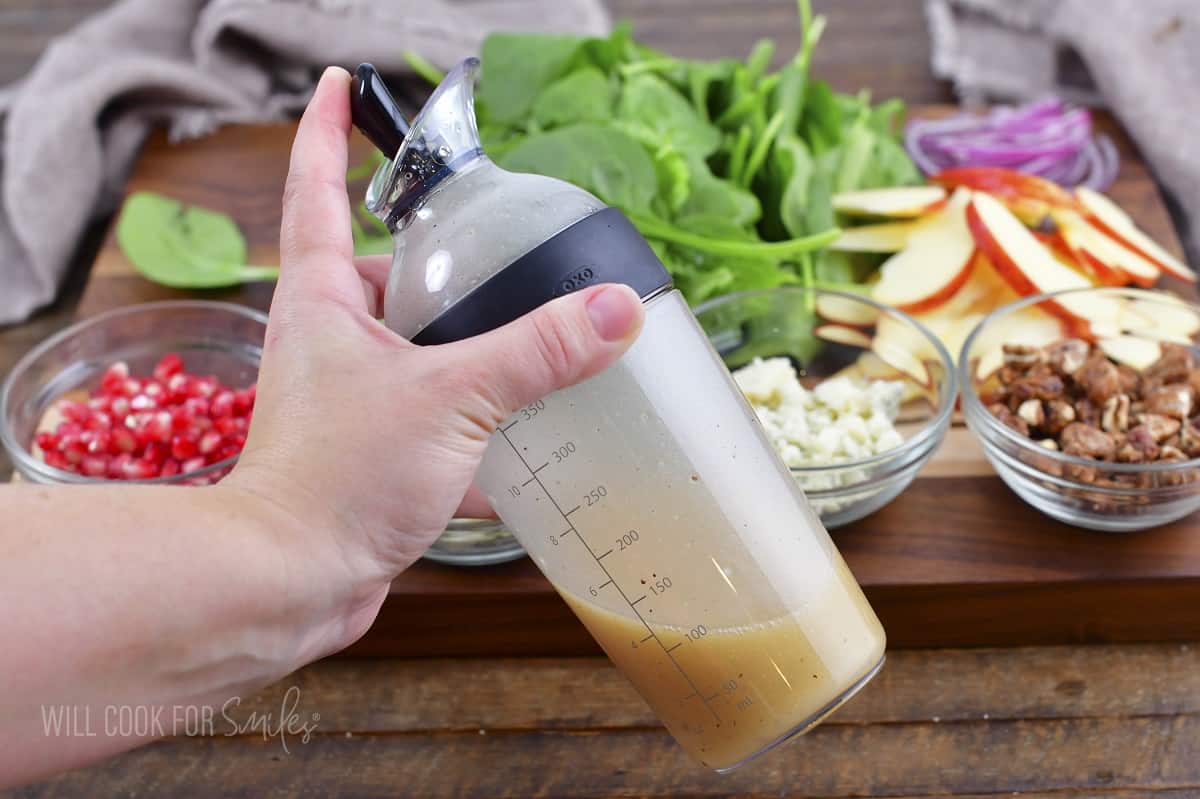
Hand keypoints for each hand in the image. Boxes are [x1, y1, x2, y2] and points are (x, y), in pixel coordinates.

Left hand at [225, 67, 644, 652]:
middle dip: (433, 252)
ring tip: (525, 325)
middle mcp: (326, 337)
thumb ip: (537, 351)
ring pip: (409, 342)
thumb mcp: (451, 397)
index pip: (318, 187)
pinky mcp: (368, 446)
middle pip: (379, 266)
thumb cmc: (341, 476)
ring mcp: (344, 394)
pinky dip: (469, 405)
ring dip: (459, 334)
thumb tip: (616, 309)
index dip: (329, 130)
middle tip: (495, 239)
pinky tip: (521, 419)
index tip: (342, 85)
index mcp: (322, 297)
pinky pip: (426, 405)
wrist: (294, 581)